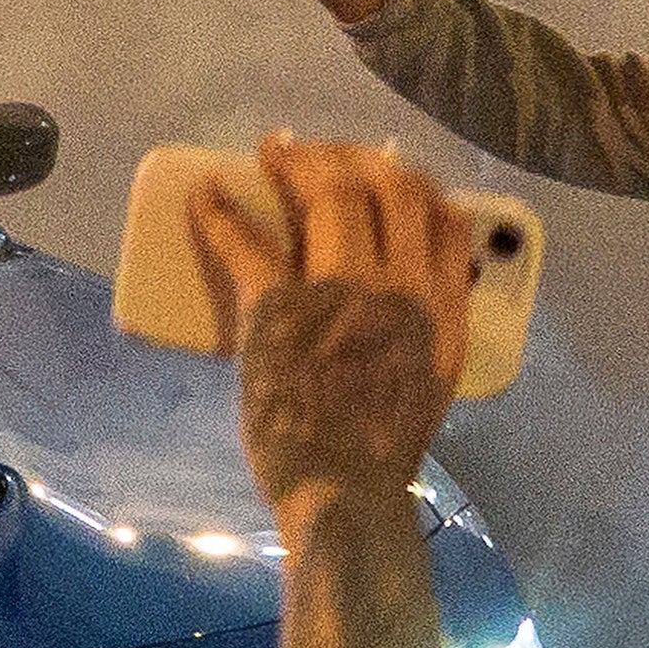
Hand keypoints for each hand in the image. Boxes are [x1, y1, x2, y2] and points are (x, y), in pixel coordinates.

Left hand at [187, 138, 475, 508]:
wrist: (345, 494)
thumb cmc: (382, 445)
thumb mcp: (433, 377)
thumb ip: (432, 320)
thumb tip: (420, 277)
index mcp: (440, 309)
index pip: (444, 217)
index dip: (414, 184)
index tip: (387, 173)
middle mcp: (400, 289)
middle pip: (389, 188)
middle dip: (354, 158)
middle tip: (320, 156)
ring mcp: (340, 295)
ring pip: (331, 195)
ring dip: (299, 163)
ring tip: (273, 153)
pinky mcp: (279, 312)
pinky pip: (248, 244)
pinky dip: (220, 212)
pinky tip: (204, 194)